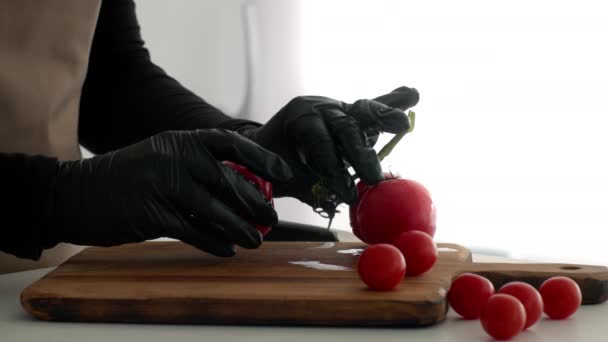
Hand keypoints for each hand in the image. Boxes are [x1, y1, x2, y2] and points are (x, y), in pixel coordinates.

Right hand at [44, 129, 292, 256]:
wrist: (76, 193)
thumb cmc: (127, 178)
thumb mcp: (161, 159)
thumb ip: (197, 168)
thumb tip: (242, 188)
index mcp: (180, 141)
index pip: (230, 143)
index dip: (261, 157)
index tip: (284, 173)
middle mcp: (174, 158)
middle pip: (228, 181)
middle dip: (255, 202)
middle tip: (271, 218)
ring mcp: (163, 185)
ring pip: (215, 210)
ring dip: (240, 228)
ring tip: (256, 240)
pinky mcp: (152, 214)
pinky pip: (193, 231)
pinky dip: (213, 242)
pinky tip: (227, 250)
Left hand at [237, 86, 418, 214]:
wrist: (268, 142)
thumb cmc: (272, 159)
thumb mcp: (281, 174)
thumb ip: (307, 186)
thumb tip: (336, 201)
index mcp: (299, 116)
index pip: (319, 140)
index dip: (332, 166)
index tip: (344, 192)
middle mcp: (322, 107)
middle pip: (345, 127)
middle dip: (360, 153)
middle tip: (371, 177)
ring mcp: (340, 108)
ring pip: (364, 111)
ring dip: (385, 116)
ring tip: (402, 122)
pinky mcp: (354, 114)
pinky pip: (374, 108)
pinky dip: (393, 102)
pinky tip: (411, 95)